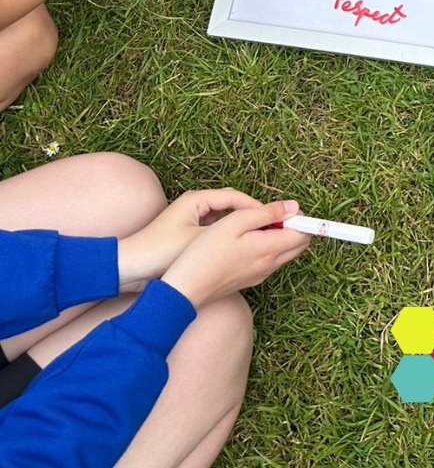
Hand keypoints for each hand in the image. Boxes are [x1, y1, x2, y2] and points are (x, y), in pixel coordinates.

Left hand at [117, 188, 262, 291]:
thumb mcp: (197, 240)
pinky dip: (227, 238)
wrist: (126, 270)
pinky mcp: (188, 234)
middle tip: (271, 229)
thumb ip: (230, 230)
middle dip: (251, 216)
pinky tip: (237, 250)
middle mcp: (195, 204)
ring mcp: (191, 219)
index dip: (257, 208)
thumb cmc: (159, 252)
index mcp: (197, 199)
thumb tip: (259, 224)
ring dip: (240, 228)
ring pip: (224, 220)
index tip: (274, 220)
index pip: (236, 197)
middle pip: (232, 206)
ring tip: (258, 239)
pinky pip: (215, 231)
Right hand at [161, 200, 310, 309]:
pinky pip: (270, 262)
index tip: (285, 209)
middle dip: (293, 227)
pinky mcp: (250, 280)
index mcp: (270, 249)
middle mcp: (270, 265)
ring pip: (284, 253)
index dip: (300, 218)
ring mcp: (261, 275)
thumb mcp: (236, 221)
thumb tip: (294, 207)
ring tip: (255, 225)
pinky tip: (246, 241)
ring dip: (280, 237)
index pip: (303, 234)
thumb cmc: (207, 252)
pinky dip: (268, 248)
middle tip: (271, 215)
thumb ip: (267, 212)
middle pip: (298, 245)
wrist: (186, 289)